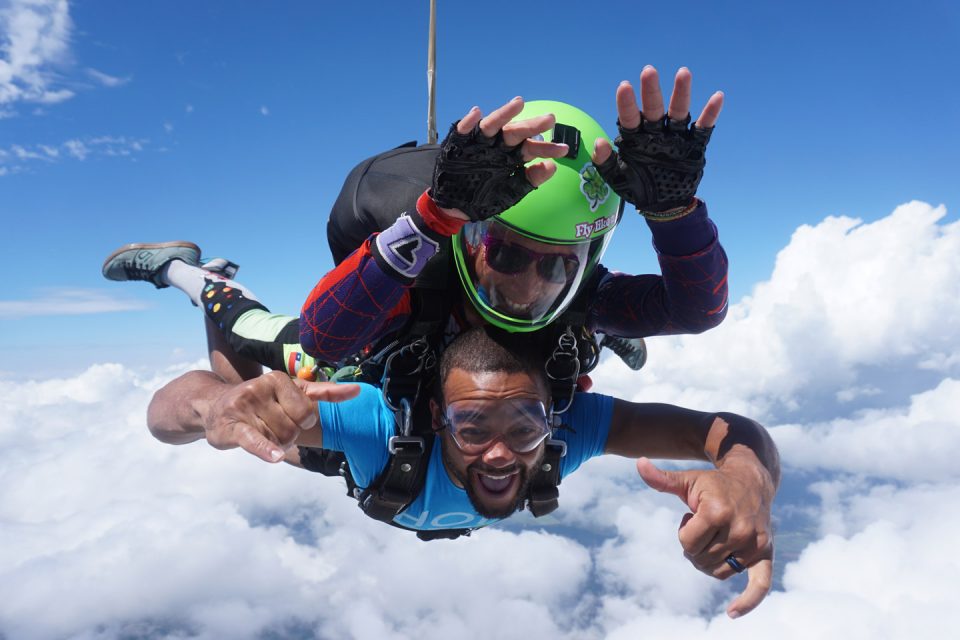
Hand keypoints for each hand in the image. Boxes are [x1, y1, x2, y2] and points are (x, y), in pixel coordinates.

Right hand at [203, 370, 359, 462]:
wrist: (213, 405)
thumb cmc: (260, 402)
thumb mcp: (289, 392)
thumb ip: (321, 392)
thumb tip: (357, 390)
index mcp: (278, 379)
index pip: (308, 410)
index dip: (305, 421)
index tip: (297, 418)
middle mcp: (261, 388)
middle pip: (294, 429)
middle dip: (288, 435)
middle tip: (272, 426)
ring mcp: (245, 406)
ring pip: (279, 440)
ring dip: (274, 445)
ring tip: (259, 432)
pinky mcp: (231, 427)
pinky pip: (254, 440)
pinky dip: (265, 449)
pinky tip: (275, 457)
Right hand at [430, 96, 570, 220]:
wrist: (455, 208)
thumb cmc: (484, 198)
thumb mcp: (511, 192)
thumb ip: (530, 180)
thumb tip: (552, 167)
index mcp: (511, 157)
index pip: (531, 148)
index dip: (547, 148)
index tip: (563, 149)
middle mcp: (497, 146)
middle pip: (516, 132)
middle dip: (532, 125)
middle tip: (550, 119)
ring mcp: (479, 143)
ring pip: (492, 125)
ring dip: (504, 114)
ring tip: (518, 103)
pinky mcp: (459, 144)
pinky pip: (463, 131)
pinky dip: (469, 122)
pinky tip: (476, 112)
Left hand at [594, 66, 723, 214]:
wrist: (663, 205)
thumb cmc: (637, 188)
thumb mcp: (618, 178)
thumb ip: (606, 162)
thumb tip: (599, 142)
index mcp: (635, 138)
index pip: (629, 118)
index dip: (626, 103)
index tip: (624, 86)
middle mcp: (655, 133)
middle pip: (653, 108)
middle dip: (651, 90)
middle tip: (648, 71)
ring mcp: (675, 137)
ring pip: (678, 112)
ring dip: (681, 93)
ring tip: (683, 73)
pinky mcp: (694, 145)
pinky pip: (703, 128)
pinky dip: (710, 114)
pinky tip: (717, 97)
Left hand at [637, 456, 773, 618]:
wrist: (751, 480)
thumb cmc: (713, 483)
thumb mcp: (687, 480)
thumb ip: (662, 478)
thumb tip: (638, 463)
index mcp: (717, 512)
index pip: (687, 543)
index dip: (684, 533)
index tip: (693, 517)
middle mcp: (738, 529)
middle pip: (701, 559)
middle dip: (696, 546)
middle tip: (706, 526)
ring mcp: (754, 543)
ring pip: (719, 572)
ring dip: (710, 560)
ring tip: (717, 537)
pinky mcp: (766, 553)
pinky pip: (760, 585)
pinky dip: (748, 602)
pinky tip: (732, 612)